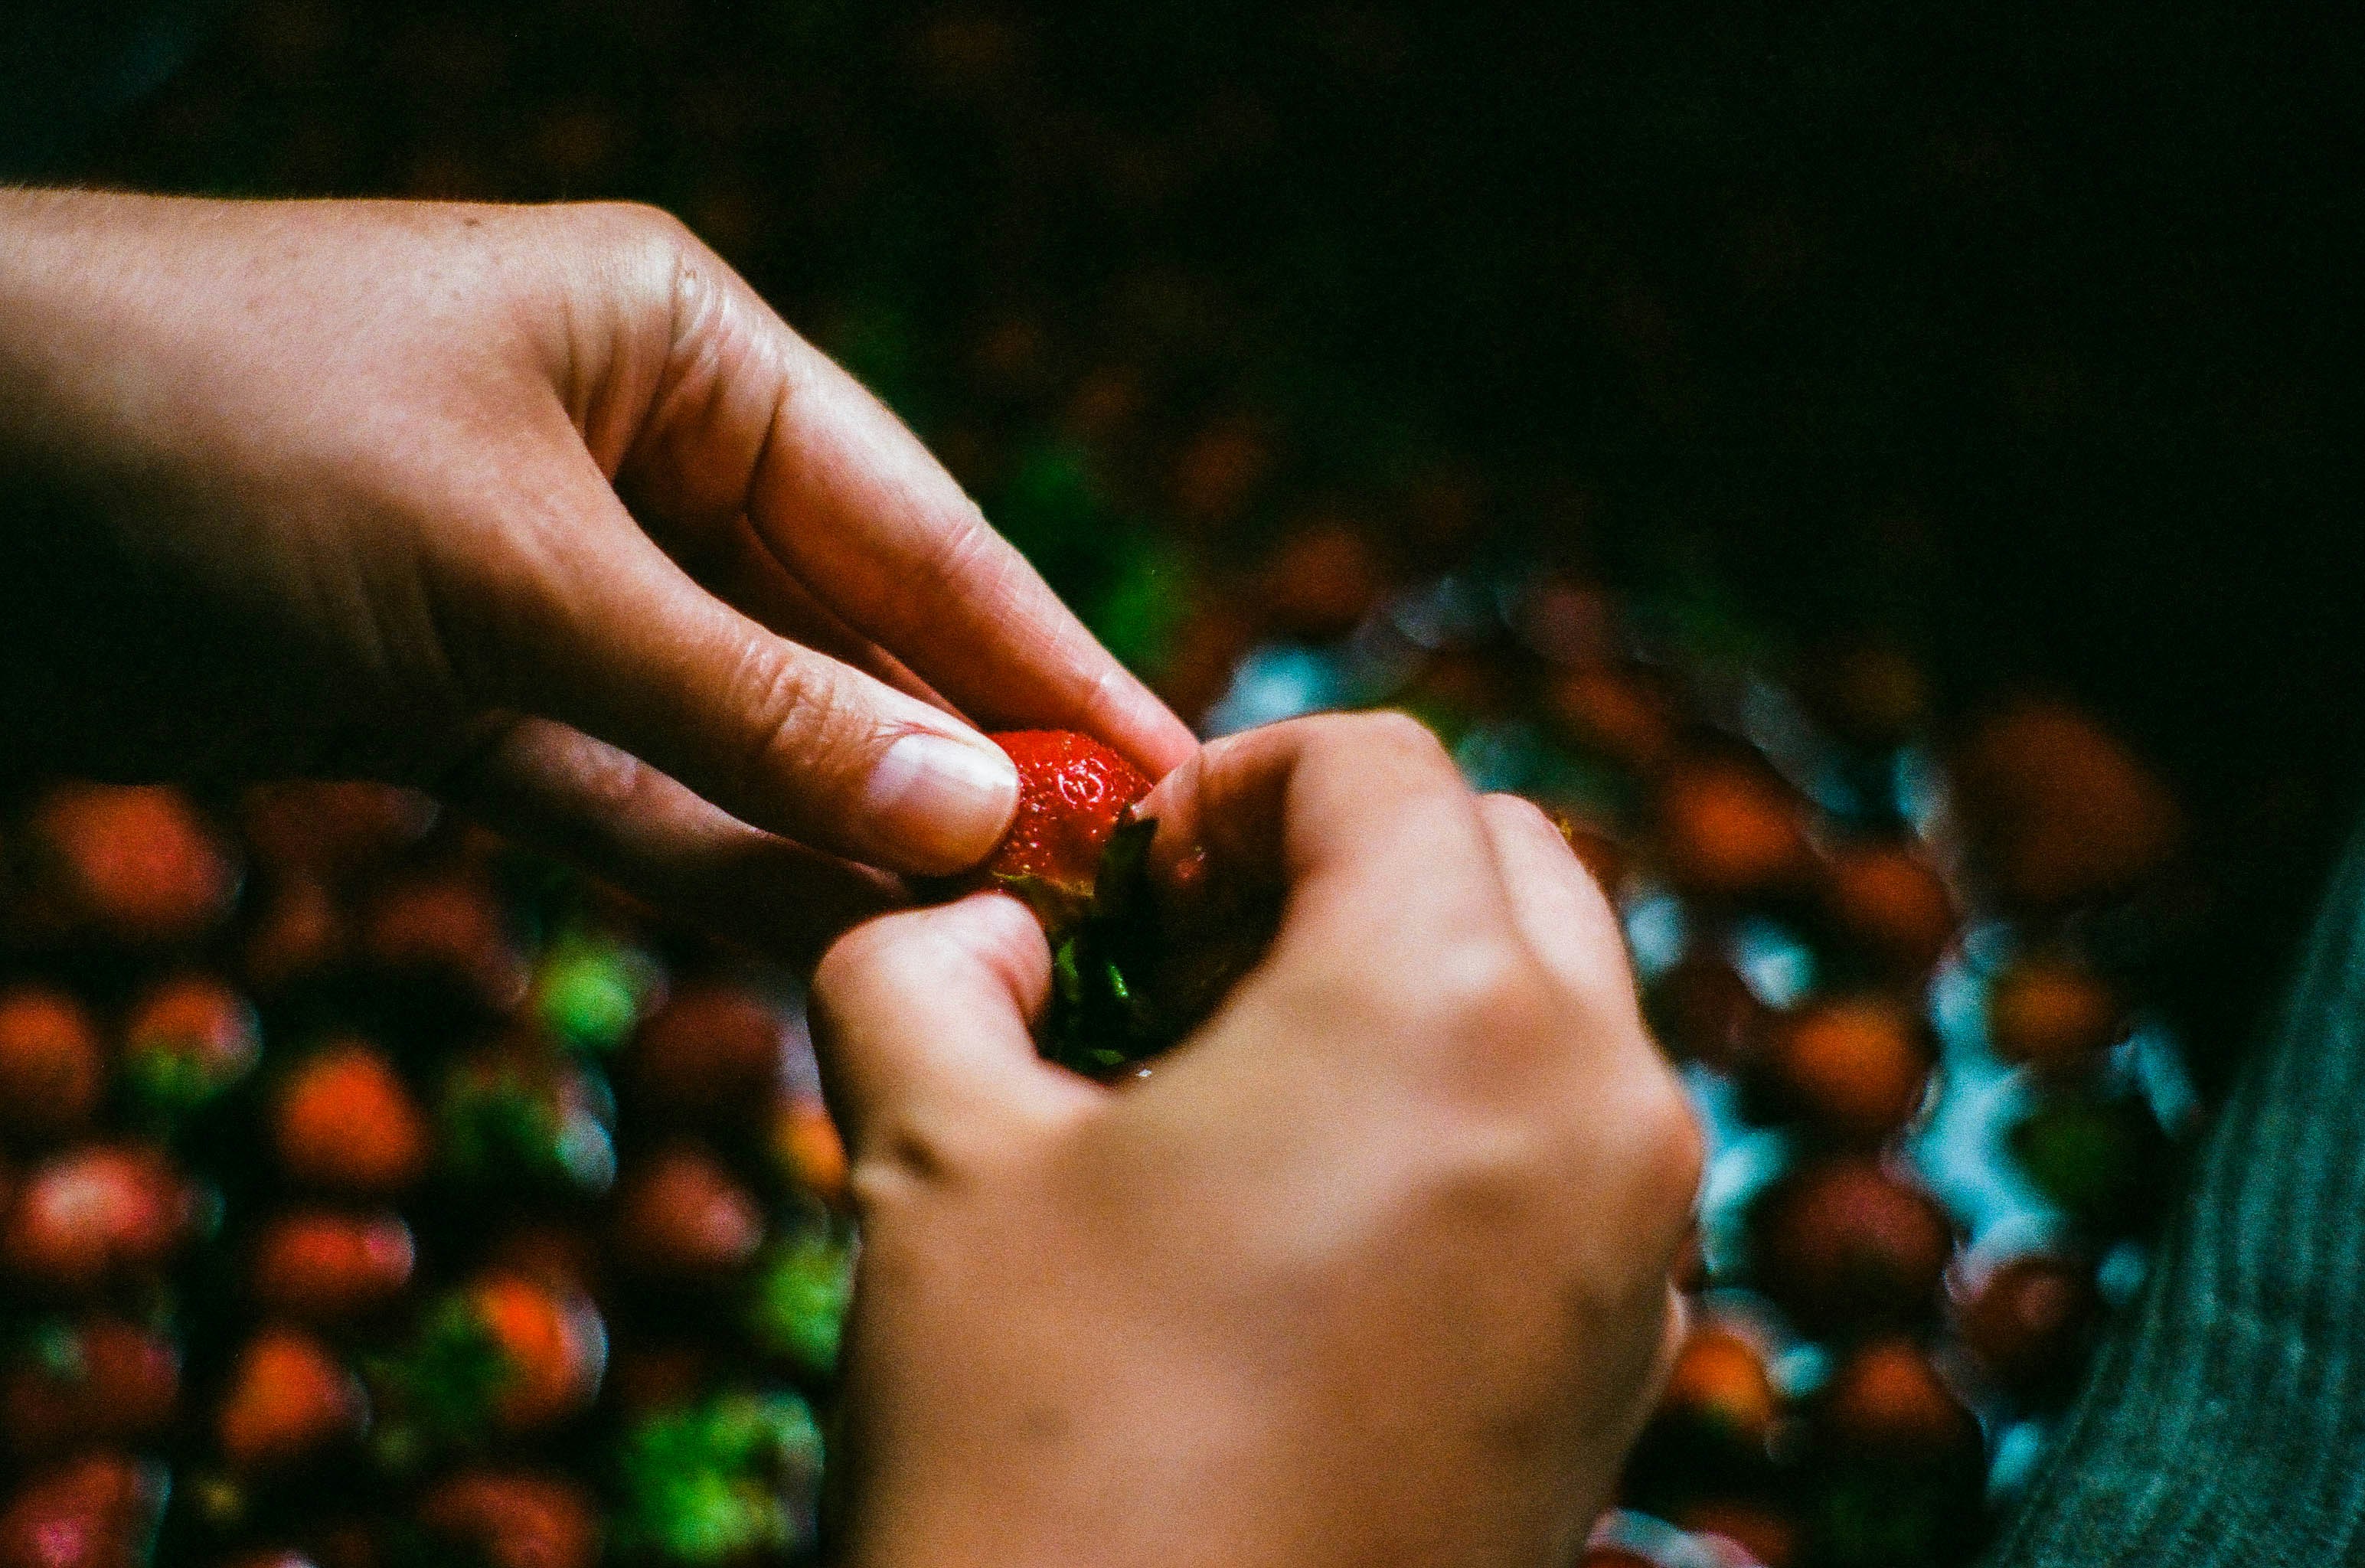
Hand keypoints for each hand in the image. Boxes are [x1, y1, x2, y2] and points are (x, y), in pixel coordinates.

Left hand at [0, 192, 1192, 957]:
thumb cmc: (206, 428)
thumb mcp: (513, 564)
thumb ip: (753, 703)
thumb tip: (980, 808)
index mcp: (682, 348)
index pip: (921, 529)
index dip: (1052, 666)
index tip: (1182, 780)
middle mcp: (635, 457)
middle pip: (848, 643)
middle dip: (962, 779)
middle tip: (1103, 914)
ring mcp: (544, 586)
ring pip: (743, 742)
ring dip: (848, 851)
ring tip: (988, 967)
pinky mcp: (450, 695)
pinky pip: (622, 797)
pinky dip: (710, 873)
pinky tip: (823, 952)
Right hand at [812, 712, 1702, 1567]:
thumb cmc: (1036, 1443)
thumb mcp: (929, 1159)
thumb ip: (930, 964)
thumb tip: (987, 924)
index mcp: (1445, 1003)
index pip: (1376, 761)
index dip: (1228, 783)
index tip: (1130, 887)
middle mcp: (1599, 1098)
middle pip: (1500, 852)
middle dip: (1338, 865)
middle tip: (1183, 969)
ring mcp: (1640, 1238)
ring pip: (1556, 995)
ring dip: (1408, 981)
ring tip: (1236, 1093)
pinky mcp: (1628, 1354)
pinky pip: (1578, 1140)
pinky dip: (1466, 1107)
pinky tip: (1308, 1219)